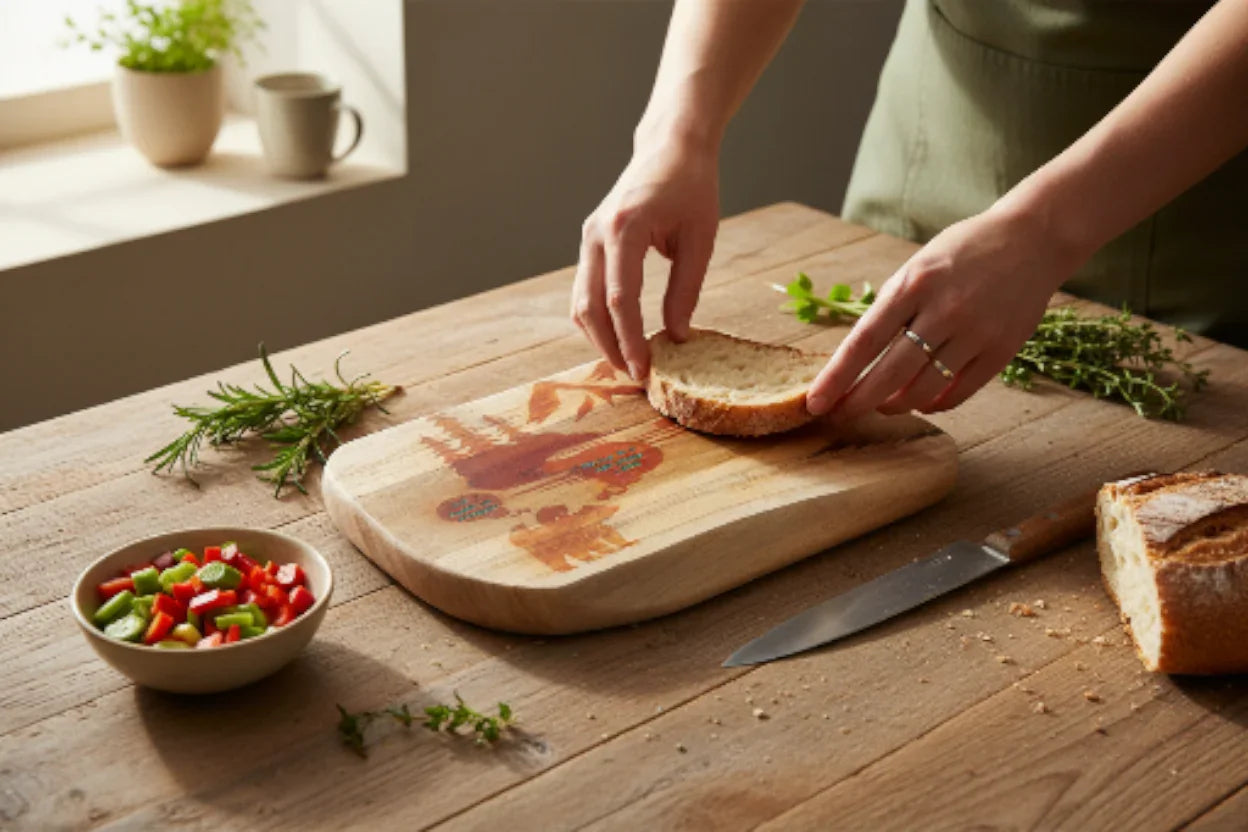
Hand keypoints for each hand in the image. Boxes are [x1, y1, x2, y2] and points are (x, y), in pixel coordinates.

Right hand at [571, 138, 719, 380]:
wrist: (670, 147)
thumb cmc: (692, 186)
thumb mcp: (700, 238)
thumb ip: (685, 288)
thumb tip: (676, 336)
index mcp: (625, 228)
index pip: (620, 298)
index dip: (630, 340)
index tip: (645, 370)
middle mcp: (597, 234)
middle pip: (590, 307)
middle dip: (610, 347)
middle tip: (636, 377)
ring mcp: (588, 238)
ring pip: (580, 303)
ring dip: (600, 338)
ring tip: (628, 364)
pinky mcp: (591, 243)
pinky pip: (585, 290)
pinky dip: (597, 320)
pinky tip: (619, 339)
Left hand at [806, 205, 1085, 418]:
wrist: (1032, 239)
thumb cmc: (963, 252)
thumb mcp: (917, 266)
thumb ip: (890, 309)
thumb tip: (857, 358)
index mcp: (913, 284)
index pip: (863, 342)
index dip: (836, 378)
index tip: (815, 402)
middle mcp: (944, 310)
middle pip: (889, 373)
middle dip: (858, 402)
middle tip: (839, 416)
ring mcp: (976, 332)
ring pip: (923, 389)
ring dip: (894, 405)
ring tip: (881, 405)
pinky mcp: (1002, 350)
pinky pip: (959, 392)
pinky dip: (933, 403)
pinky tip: (920, 402)